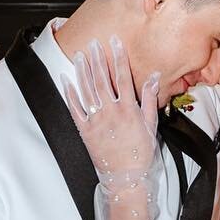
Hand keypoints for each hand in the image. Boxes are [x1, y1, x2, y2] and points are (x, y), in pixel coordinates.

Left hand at [65, 35, 159, 177]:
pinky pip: (74, 109)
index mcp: (128, 109)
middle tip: (93, 43)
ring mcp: (96, 121)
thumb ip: (150, 99)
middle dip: (97, 59)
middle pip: (102, 80)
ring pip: (87, 90)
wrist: (126, 177)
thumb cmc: (140, 153)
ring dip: (83, 71)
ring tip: (80, 56)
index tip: (114, 42)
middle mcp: (111, 112)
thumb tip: (153, 77)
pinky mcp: (85, 131)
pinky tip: (66, 80)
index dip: (118, 57)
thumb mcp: (151, 125)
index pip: (122, 77)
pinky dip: (70, 93)